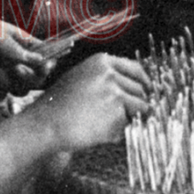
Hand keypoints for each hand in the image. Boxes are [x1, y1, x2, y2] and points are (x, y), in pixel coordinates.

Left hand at [0, 15, 54, 98]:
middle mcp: (10, 56)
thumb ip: (16, 49)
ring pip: (19, 86)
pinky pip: (0, 93)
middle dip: (31, 74)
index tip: (48, 63)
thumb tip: (41, 60)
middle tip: (16, 67)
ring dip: (8, 79)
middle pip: (35, 74)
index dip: (50, 58)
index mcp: (14, 38)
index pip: (41, 50)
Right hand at [25, 53, 150, 151]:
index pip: (136, 69)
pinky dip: (119, 131)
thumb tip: (131, 87)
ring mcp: (115, 91)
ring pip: (141, 106)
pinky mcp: (117, 112)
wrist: (46, 124)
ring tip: (107, 124)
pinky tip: (99, 131)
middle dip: (137, 104)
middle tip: (125, 117)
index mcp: (102, 61)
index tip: (146, 94)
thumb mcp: (80, 79)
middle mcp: (110, 73)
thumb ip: (105, 78)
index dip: (144, 83)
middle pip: (141, 89)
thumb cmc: (59, 106)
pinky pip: (130, 124)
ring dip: (130, 118)